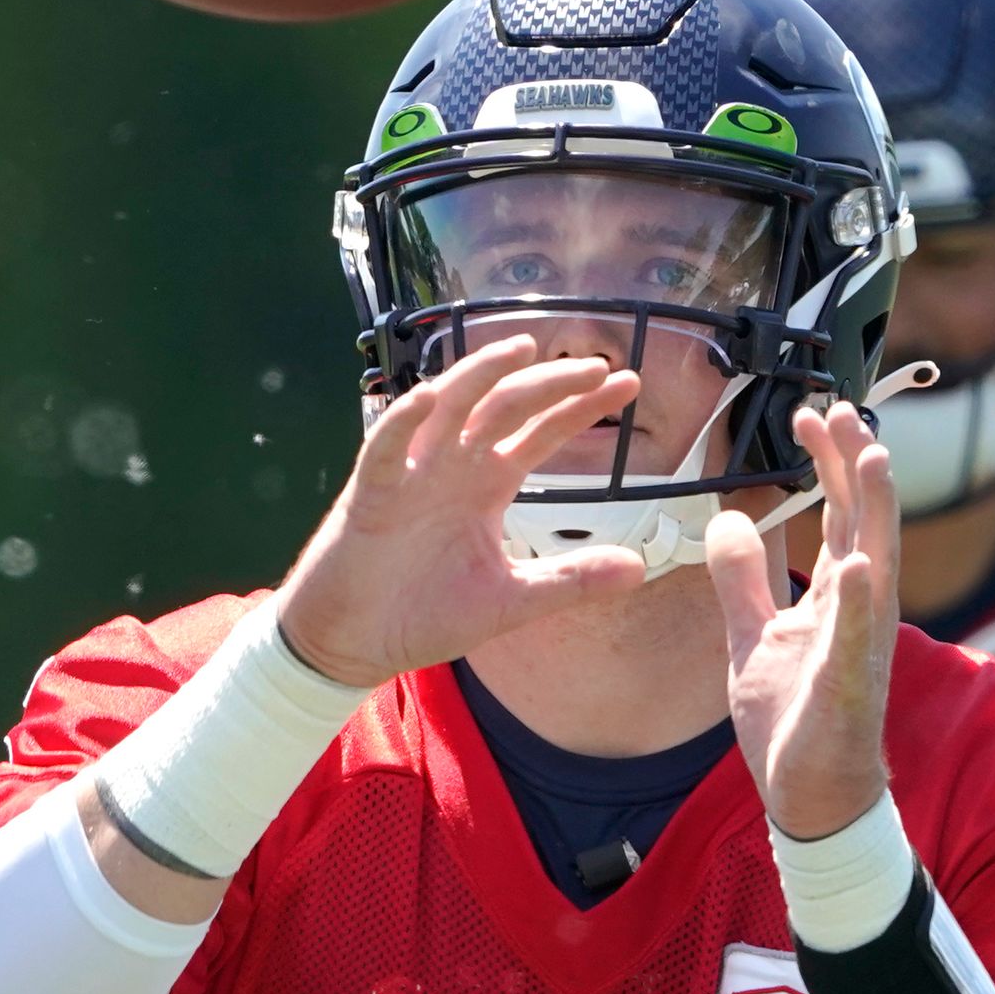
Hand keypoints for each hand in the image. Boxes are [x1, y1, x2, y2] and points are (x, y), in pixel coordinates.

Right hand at [271, 337, 653, 691]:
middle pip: (505, 407)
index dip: (578, 406)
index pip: (540, 431)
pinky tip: (425, 398)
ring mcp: (412, 475)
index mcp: (486, 484)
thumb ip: (570, 580)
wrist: (355, 643)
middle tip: (595, 365)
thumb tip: (639, 568)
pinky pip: (385, 449)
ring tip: (520, 350)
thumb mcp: (511, 600)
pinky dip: (402, 422)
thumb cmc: (423, 614)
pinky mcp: (371, 495)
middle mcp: (453, 467)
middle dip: (548, 384)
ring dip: (479, 375)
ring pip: (446, 408)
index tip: (627, 383)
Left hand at [707, 402, 897, 840]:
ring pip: (876, 563)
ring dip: (876, 510)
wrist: (807, 792)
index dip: (828, 462)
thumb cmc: (792, 715)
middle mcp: (860, 608)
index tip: (811, 416)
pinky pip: (856, 637)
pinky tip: (860, 564)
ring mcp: (861, 643)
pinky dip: (858, 601)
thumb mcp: (752, 635)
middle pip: (863, 520)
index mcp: (838, 594)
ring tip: (872, 456)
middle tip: (844, 409)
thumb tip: (727, 521)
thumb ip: (741, 579)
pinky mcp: (850, 683)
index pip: (839, 512)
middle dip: (855, 464)